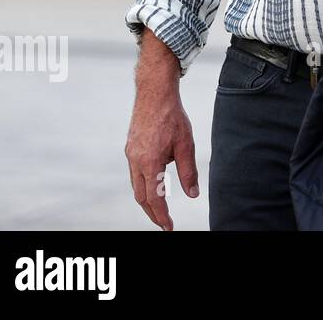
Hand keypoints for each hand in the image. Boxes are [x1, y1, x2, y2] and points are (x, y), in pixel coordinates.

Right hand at [124, 32, 198, 230]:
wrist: (154, 94)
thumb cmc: (173, 117)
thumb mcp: (186, 145)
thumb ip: (188, 172)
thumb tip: (193, 194)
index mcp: (149, 162)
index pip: (154, 199)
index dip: (161, 216)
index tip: (169, 227)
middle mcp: (135, 161)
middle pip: (141, 197)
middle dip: (152, 213)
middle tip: (164, 223)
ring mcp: (130, 155)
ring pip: (135, 186)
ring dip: (147, 199)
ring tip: (160, 209)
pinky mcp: (129, 148)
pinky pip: (135, 173)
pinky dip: (144, 184)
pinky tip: (154, 183)